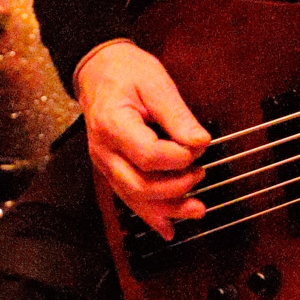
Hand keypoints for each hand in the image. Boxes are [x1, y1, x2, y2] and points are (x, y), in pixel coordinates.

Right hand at [74, 39, 211, 237]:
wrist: (99, 71)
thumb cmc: (125, 72)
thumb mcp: (155, 83)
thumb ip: (178, 115)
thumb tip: (200, 141)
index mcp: (112, 124)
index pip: (147, 155)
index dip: (178, 157)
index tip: (198, 147)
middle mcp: (104, 150)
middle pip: (139, 185)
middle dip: (175, 187)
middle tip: (200, 172)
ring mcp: (105, 164)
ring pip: (134, 198)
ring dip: (167, 209)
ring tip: (197, 209)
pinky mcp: (112, 170)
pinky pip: (129, 198)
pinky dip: (151, 215)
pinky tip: (169, 227)